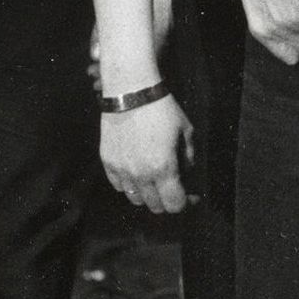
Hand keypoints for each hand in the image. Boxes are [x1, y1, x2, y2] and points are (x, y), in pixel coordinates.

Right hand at [100, 94, 192, 215]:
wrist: (131, 91)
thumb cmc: (162, 108)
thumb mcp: (186, 130)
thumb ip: (189, 156)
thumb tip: (186, 172)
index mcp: (164, 168)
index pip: (174, 205)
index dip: (186, 203)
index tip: (190, 195)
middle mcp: (141, 175)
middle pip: (155, 206)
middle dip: (167, 200)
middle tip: (172, 187)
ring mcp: (122, 170)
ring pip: (135, 200)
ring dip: (147, 194)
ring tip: (152, 180)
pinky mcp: (107, 162)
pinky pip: (118, 186)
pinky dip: (129, 185)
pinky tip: (135, 172)